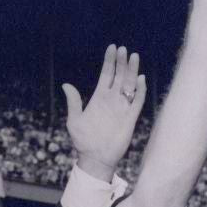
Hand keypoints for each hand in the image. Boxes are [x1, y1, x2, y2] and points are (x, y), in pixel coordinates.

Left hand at [62, 44, 146, 182]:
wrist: (95, 158)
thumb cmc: (83, 141)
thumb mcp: (74, 120)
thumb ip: (73, 102)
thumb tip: (66, 85)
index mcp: (99, 98)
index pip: (107, 74)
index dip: (110, 61)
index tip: (112, 48)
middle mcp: (112, 100)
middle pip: (120, 76)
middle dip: (122, 62)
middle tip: (123, 49)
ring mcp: (122, 108)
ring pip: (130, 85)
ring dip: (132, 71)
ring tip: (134, 57)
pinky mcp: (130, 118)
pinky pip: (137, 101)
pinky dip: (140, 90)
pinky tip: (140, 79)